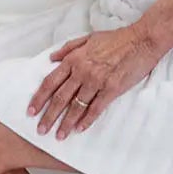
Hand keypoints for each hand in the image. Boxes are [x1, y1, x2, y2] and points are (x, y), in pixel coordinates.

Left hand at [28, 23, 166, 140]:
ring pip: (76, 106)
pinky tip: (80, 129)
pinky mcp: (111, 89)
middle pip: (60, 97)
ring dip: (66, 122)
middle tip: (41, 129)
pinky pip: (96, 108)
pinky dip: (87, 120)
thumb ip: (68, 48)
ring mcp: (96, 81)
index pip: (51, 81)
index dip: (39, 97)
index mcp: (74, 59)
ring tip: (59, 135)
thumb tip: (52, 58)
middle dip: (49, 116)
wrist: (142, 40)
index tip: (31, 110)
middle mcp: (82, 71)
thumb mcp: (88, 38)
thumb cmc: (116, 38)